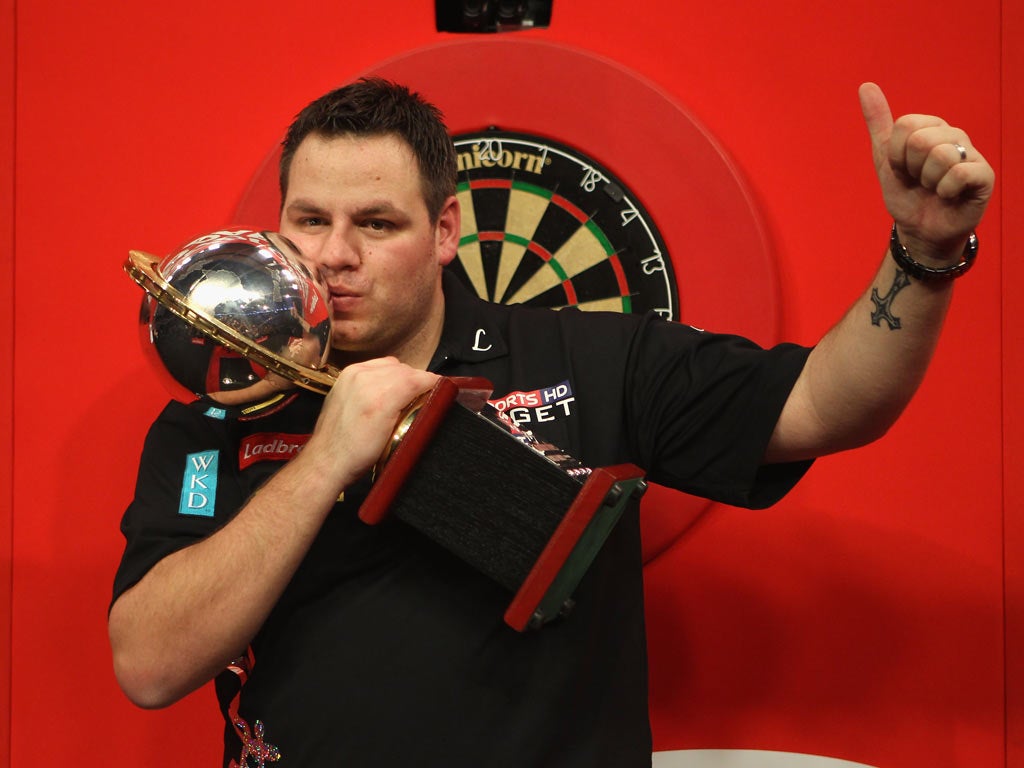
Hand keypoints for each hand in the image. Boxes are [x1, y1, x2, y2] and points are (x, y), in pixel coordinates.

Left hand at [305, 357, 437, 489]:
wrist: (327, 460)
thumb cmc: (360, 456)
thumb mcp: (396, 439)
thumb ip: (417, 413)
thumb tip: (435, 398)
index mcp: (380, 397)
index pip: (418, 378)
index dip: (434, 384)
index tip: (444, 391)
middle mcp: (365, 379)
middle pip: (406, 369)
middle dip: (418, 381)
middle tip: (425, 397)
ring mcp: (353, 374)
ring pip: (392, 364)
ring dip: (402, 376)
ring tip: (404, 394)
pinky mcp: (346, 375)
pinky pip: (375, 365)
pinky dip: (385, 373)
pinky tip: (386, 389)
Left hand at [859, 82, 993, 261]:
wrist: (919, 229)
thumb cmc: (907, 193)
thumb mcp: (885, 158)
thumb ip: (878, 123)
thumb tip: (865, 86)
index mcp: (931, 127)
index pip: (905, 125)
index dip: (896, 154)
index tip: (902, 169)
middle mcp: (954, 135)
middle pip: (920, 140)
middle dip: (911, 168)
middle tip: (919, 180)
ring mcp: (971, 154)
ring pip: (940, 156)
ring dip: (928, 181)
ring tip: (933, 188)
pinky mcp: (984, 176)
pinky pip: (958, 173)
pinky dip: (945, 191)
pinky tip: (947, 196)